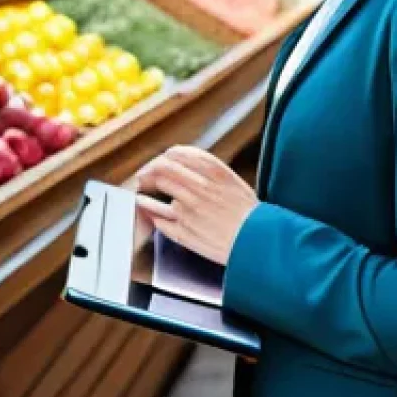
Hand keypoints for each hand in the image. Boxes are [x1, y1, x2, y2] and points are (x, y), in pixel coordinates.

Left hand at [135, 145, 258, 265]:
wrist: (255, 243)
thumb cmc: (250, 216)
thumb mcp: (235, 183)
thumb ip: (212, 172)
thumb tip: (189, 165)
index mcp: (215, 173)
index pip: (179, 154)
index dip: (165, 156)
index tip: (160, 161)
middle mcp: (199, 188)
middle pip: (163, 169)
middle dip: (150, 170)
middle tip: (144, 175)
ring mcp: (188, 210)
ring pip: (158, 189)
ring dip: (145, 189)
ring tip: (141, 192)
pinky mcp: (183, 231)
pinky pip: (158, 218)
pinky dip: (150, 212)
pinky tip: (147, 210)